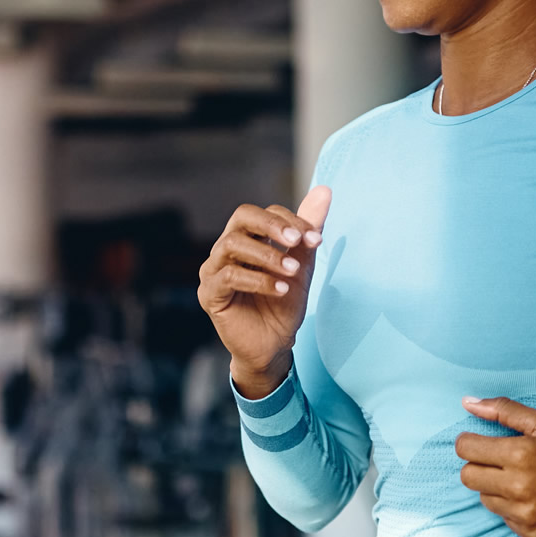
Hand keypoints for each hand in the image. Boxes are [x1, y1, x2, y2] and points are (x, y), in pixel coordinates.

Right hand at [197, 186, 331, 398]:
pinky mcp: (210, 294)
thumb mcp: (302, 265)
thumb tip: (325, 190)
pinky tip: (281, 290)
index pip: (264, 213)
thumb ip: (308, 230)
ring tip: (292, 271)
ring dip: (268, 255)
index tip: (316, 239)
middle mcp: (226, 249)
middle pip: (241, 217)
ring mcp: (213, 271)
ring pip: (232, 245)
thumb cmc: (283, 304)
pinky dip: (259, 280)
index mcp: (247, 238)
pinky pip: (229, 277)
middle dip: (272, 225)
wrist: (274, 345)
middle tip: (298, 241)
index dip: (290, 220)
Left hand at [454, 397, 535, 536]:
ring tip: (523, 479)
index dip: (469, 442)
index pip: (465, 449)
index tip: (479, 443)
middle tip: (500, 461)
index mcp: (519, 454)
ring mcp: (525, 514)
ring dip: (496, 488)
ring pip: (484, 498)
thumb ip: (504, 411)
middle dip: (478, 465)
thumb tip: (467, 403)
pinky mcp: (532, 534)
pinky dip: (513, 508)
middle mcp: (519, 487)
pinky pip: (504, 518)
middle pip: (468, 477)